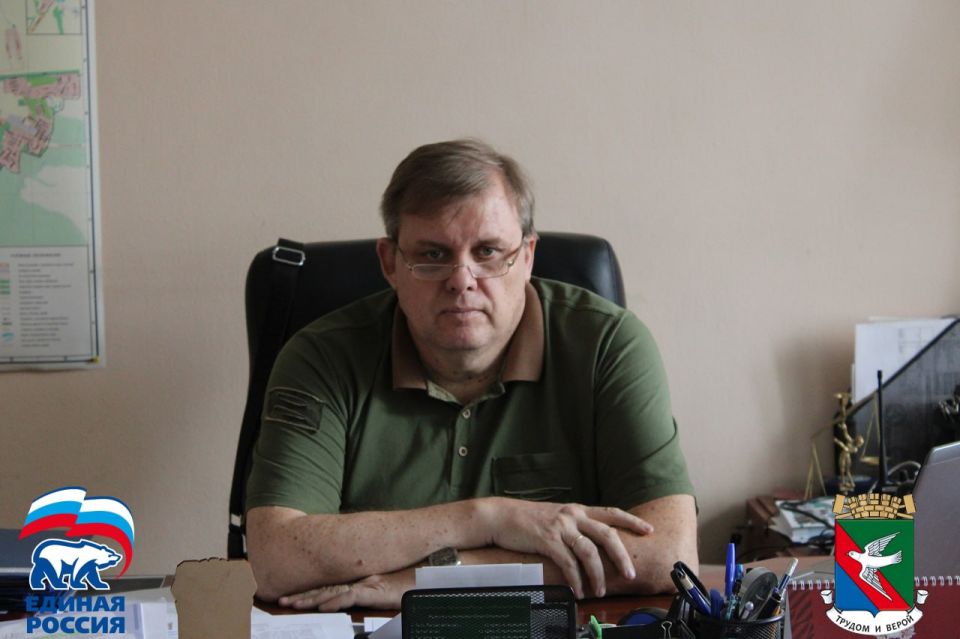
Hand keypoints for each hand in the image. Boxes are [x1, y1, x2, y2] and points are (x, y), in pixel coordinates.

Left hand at [277, 569, 413, 610]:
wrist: (428, 573)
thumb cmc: (410, 583)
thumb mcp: (386, 591)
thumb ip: (369, 593)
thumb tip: (355, 600)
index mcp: (358, 581)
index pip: (328, 587)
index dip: (309, 593)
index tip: (292, 598)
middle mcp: (357, 580)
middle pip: (324, 589)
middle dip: (302, 596)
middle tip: (281, 601)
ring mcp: (364, 584)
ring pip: (332, 592)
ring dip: (311, 599)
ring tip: (292, 604)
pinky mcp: (374, 589)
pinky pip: (351, 596)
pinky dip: (336, 601)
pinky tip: (323, 607)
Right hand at [485, 499, 652, 598]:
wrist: (501, 516)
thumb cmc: (527, 519)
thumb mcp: (557, 516)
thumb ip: (575, 525)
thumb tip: (591, 540)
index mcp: (578, 510)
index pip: (611, 512)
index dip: (631, 520)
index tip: (649, 529)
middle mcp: (573, 516)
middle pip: (607, 534)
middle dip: (622, 556)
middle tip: (631, 574)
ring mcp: (561, 527)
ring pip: (589, 552)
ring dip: (598, 575)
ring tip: (600, 591)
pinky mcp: (547, 540)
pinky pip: (567, 563)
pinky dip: (575, 579)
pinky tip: (578, 590)